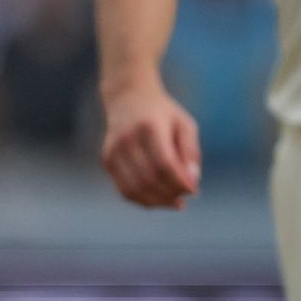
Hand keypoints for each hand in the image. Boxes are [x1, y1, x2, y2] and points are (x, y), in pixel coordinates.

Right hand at [100, 81, 200, 208]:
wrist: (129, 98)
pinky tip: (158, 200)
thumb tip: (192, 181)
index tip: (194, 191)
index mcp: (150, 127)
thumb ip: (191, 151)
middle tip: (185, 197)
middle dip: (170, 194)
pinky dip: (142, 200)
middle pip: (148, 179)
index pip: (164, 164)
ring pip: (134, 189)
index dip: (179, 182)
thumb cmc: (164, 114)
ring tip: (174, 203)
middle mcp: (127, 140)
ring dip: (156, 202)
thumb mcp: (185, 124)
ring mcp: (113, 151)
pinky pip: (123, 190)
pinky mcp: (107, 160)